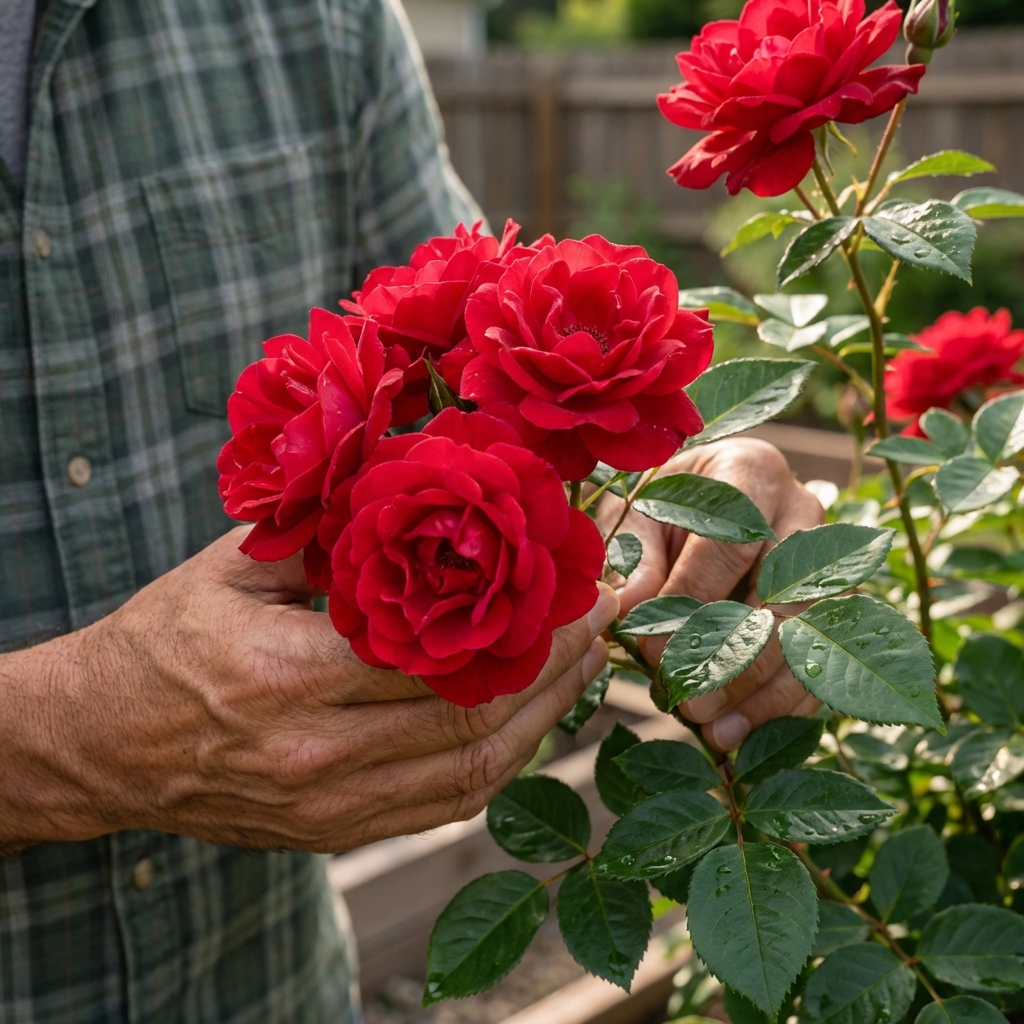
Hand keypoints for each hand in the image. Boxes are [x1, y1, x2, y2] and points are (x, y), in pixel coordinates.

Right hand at [0, 527, 617, 852]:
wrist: (102, 743)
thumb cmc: (167, 640)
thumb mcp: (236, 567)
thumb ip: (333, 538)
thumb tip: (431, 498)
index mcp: (285, 673)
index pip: (439, 649)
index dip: (524, 618)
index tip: (570, 579)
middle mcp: (314, 753)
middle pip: (472, 715)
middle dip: (556, 664)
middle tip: (603, 616)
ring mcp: (329, 806)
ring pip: (473, 769)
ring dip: (545, 716)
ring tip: (586, 664)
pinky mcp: (335, 835)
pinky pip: (444, 802)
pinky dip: (501, 759)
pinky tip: (532, 718)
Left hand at [597, 438, 823, 751]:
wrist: (711, 499)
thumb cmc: (667, 506)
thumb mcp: (639, 514)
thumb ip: (636, 556)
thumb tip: (634, 607)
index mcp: (752, 473)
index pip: (731, 543)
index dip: (693, 601)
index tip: (652, 647)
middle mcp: (804, 512)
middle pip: (783, 596)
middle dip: (734, 658)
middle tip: (689, 703)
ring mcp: (832, 561)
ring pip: (812, 637)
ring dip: (764, 693)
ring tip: (715, 731)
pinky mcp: (838, 607)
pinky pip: (825, 661)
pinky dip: (786, 705)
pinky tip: (743, 733)